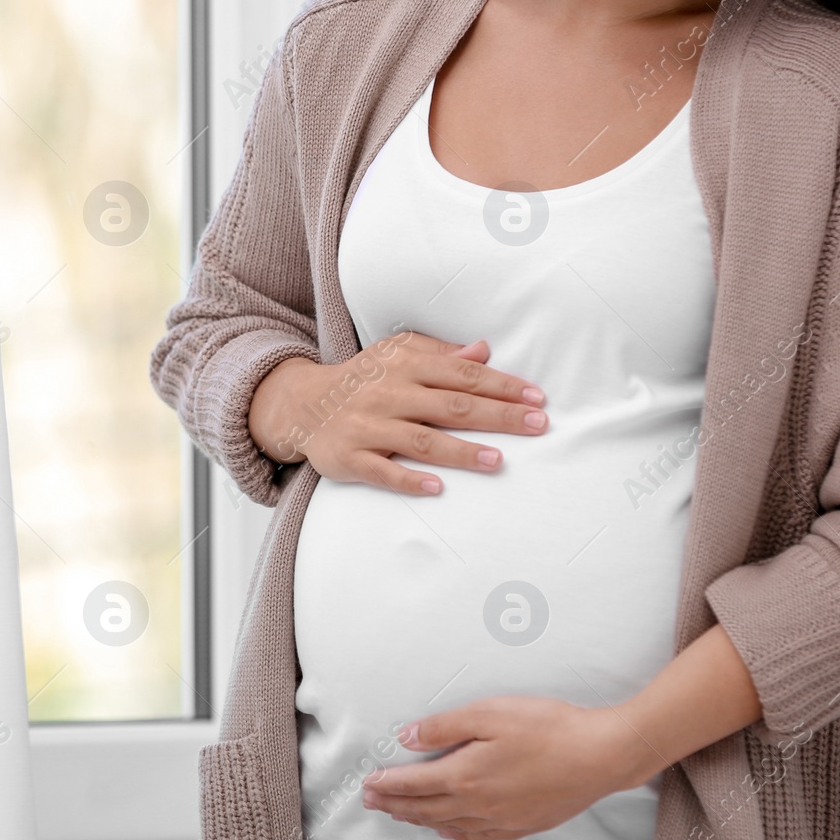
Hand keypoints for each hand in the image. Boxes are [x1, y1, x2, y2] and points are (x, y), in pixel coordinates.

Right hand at [246, 332, 548, 495]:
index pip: (462, 374)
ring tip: (498, 461)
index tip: (536, 398)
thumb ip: (441, 354)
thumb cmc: (364, 379)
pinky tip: (438, 488)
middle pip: (450, 406)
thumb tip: (484, 350)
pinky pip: (381, 471)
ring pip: (421, 440)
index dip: (501, 385)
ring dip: (461, 451)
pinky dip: (408, 480)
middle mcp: (388, 394)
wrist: (302, 404)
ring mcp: (367, 427)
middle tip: (537, 426)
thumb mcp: (398, 355)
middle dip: (497, 416)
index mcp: (405, 366)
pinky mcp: (349, 458)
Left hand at [359, 696, 653, 839]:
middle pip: (424, 809)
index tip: (369, 784)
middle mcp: (478, 804)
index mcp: (466, 775)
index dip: (388, 784)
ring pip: (447, 825)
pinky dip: (452, 832)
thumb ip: (444, 726)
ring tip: (401, 814)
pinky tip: (448, 828)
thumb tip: (408, 738)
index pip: (414, 784)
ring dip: (419, 820)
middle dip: (394, 805)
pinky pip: (475, 836)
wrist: (600, 756)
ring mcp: (500, 820)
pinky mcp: (520, 825)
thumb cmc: (549, 728)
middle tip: (371, 802)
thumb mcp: (490, 712)